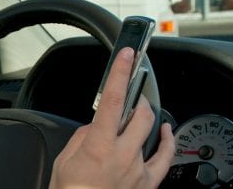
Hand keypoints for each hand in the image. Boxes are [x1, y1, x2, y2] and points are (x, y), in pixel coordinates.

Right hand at [48, 48, 175, 188]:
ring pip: (151, 133)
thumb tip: (95, 127)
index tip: (126, 56)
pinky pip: (164, 158)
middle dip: (136, 100)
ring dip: (145, 119)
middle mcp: (123, 156)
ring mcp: (139, 170)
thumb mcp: (65, 161)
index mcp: (99, 147)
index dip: (120, 74)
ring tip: (138, 114)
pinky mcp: (147, 183)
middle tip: (129, 94)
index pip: (112, 101)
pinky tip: (165, 132)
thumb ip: (83, 138)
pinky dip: (166, 142)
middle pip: (141, 114)